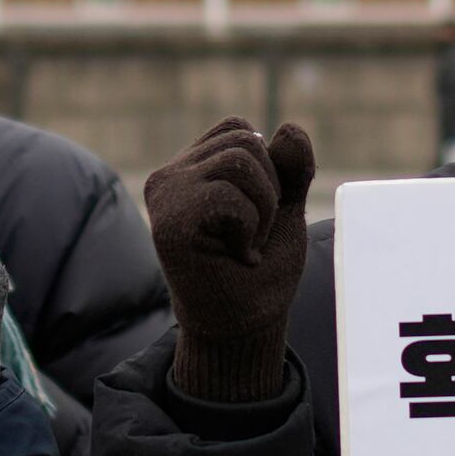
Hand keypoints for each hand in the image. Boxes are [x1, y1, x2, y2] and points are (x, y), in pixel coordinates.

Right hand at [143, 117, 312, 405]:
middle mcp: (169, 176)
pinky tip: (235, 254)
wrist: (244, 326)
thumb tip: (289, 129)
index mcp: (189, 169)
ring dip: (261, 210)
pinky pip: (229, 195)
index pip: (240, 130)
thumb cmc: (260, 271)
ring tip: (245, 244)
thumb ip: (289, 168)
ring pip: (241, 161)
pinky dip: (248, 226)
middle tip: (253, 235)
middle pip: (245, 141)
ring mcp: (165, 197)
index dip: (269, 168)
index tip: (258, 215)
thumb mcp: (283, 208)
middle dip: (269, 190)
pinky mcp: (169, 222)